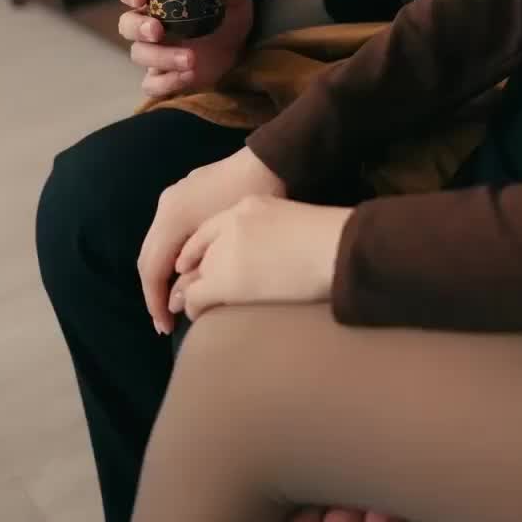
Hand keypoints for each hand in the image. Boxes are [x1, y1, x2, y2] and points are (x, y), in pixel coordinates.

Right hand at [117, 0, 252, 100]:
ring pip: (139, 54)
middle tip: (157, 30)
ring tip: (190, 59)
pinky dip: (167, 82)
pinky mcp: (162, 78)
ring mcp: (153, 53)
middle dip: (138, 27)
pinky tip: (189, 76)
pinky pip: (151, 84)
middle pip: (127, 24)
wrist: (236, 53)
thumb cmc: (225, 20)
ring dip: (161, 57)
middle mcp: (149, 25)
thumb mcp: (236, 4)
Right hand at [138, 145, 284, 334]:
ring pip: (157, 245)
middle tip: (167, 322)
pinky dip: (172, 257)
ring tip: (177, 301)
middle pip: (148, 258)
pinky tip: (187, 272)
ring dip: (163, 275)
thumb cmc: (251, 200)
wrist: (270, 160)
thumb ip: (199, 271)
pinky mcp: (185, 195)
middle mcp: (165, 207)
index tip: (166, 328)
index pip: (151, 270)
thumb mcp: (226, 240)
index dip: (155, 302)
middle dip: (155, 293)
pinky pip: (169, 234)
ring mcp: (173, 198)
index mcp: (171, 218)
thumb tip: (180, 301)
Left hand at [168, 195, 349, 319]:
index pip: (211, 230)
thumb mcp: (295, 224)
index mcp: (250, 206)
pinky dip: (194, 306)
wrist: (335, 248)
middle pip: (200, 253)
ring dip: (191, 291)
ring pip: (195, 275)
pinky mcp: (223, 278)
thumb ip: (272, 235)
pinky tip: (199, 315)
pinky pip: (196, 295)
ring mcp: (225, 250)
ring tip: (191, 307)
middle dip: (192, 273)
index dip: (199, 252)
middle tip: (186, 292)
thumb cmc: (330, 239)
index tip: (195, 268)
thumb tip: (267, 258)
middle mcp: (231, 223)